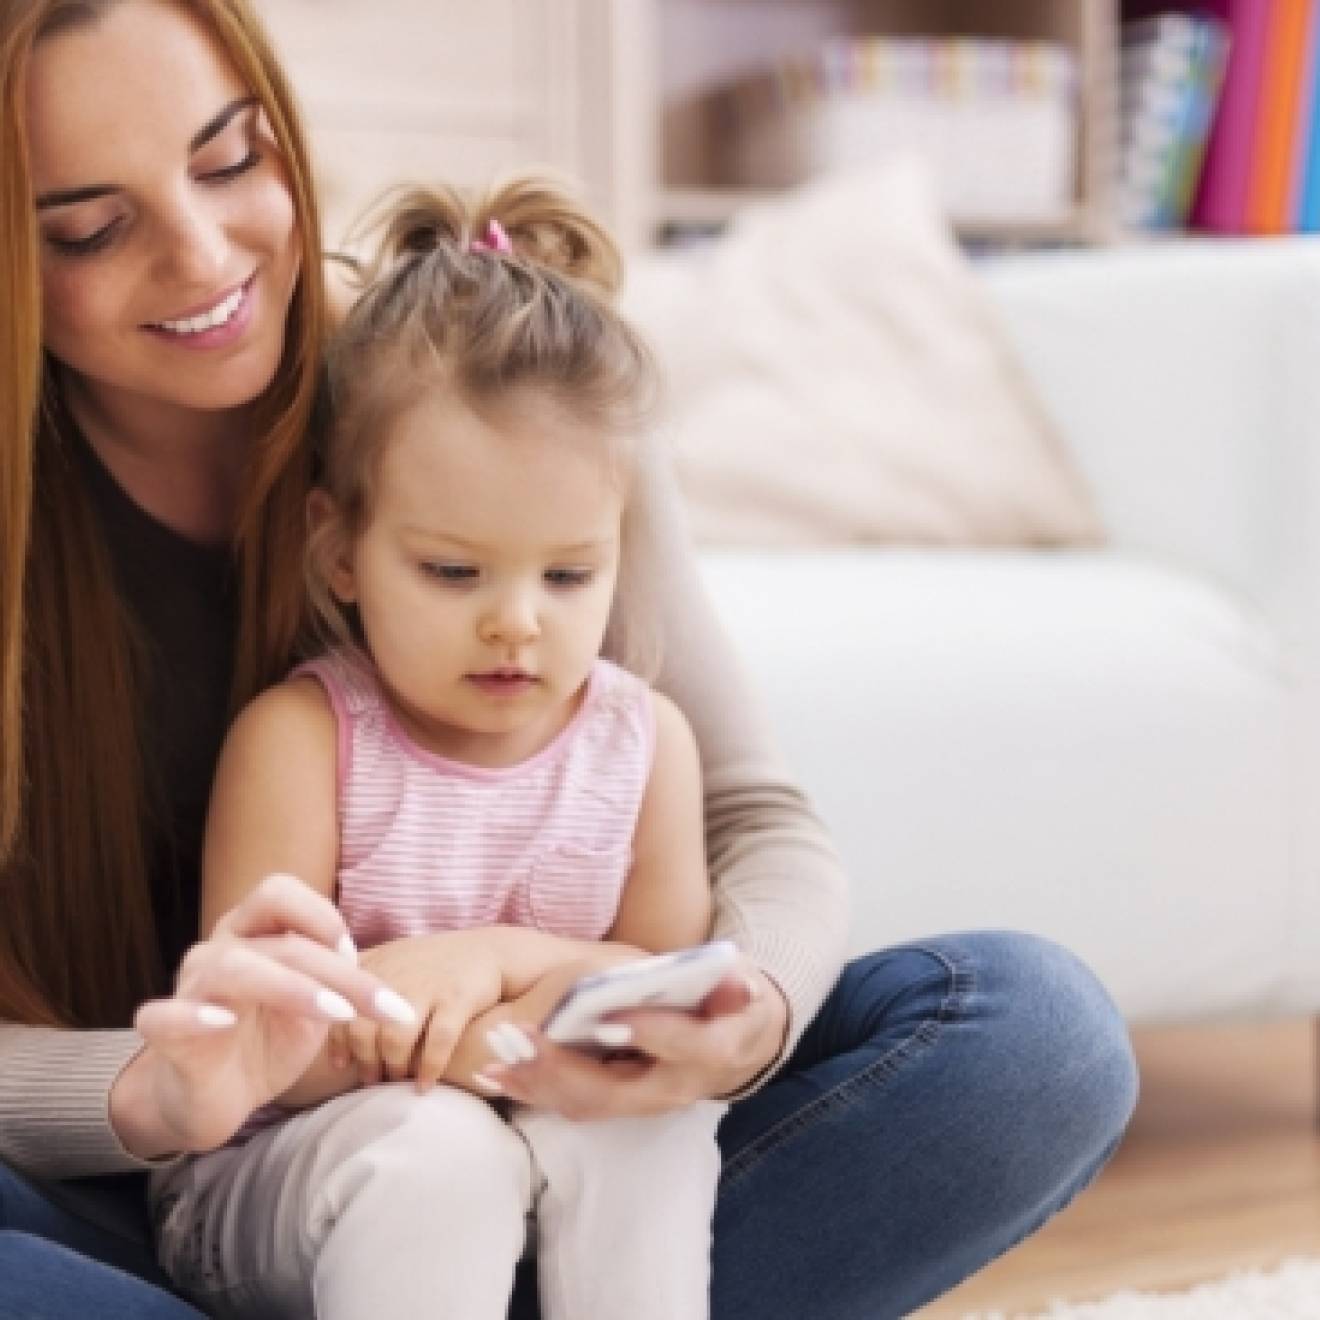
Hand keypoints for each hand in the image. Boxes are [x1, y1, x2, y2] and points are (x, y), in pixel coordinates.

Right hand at [120, 874, 417, 1157]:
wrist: (216, 1099)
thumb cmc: (266, 1039)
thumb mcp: (315, 1005)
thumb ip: (335, 974)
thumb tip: (355, 957)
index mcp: (252, 933)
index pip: (279, 892)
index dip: (321, 915)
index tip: (356, 956)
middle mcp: (218, 950)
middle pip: (277, 938)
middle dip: (336, 970)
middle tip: (378, 1006)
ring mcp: (190, 990)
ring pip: (230, 966)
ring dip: (291, 987)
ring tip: (336, 1013)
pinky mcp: (166, 1036)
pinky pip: (161, 1015)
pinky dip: (189, 1014)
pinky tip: (221, 1021)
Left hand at [326, 929, 509, 1089]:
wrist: (488, 951)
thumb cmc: (433, 964)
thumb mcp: (393, 959)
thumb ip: (360, 979)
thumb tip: (325, 1015)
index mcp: (376, 965)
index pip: (340, 1009)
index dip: (338, 1043)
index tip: (342, 1065)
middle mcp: (397, 974)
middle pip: (363, 1029)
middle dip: (365, 1062)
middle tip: (372, 1081)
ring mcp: (428, 986)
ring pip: (395, 1038)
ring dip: (394, 1068)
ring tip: (398, 1081)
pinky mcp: (458, 998)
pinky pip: (438, 1042)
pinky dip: (429, 1069)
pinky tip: (426, 1085)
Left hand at [473, 958, 789, 1119]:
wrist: (736, 1043)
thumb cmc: (730, 1001)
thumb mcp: (742, 985)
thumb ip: (736, 987)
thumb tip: (740, 986)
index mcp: (708, 1053)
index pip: (681, 1045)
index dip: (649, 1033)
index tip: (609, 1017)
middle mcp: (671, 1088)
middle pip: (614, 1090)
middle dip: (563, 1069)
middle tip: (520, 1040)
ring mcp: (642, 1102)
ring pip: (586, 1103)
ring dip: (537, 1083)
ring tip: (495, 1059)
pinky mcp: (618, 1102)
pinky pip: (572, 1103)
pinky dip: (533, 1087)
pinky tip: (495, 1072)